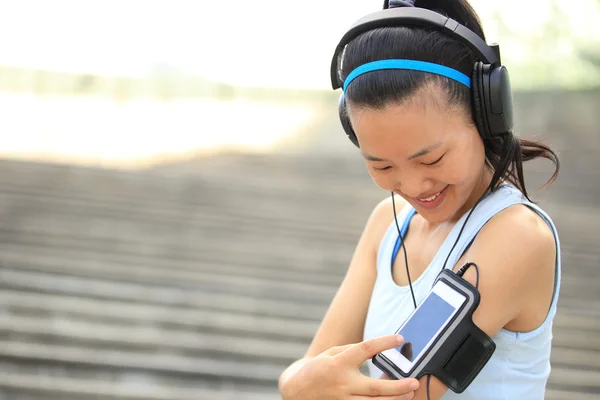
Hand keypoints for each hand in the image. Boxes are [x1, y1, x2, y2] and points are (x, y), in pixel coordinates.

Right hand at [280, 334, 419, 398]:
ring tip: (410, 393)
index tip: (399, 338)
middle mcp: (342, 383)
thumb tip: (374, 349)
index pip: (365, 349)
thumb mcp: (330, 353)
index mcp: (338, 363)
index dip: (384, 342)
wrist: (295, 391)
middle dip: (398, 387)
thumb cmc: (315, 369)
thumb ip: (351, 351)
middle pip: (375, 388)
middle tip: (414, 381)